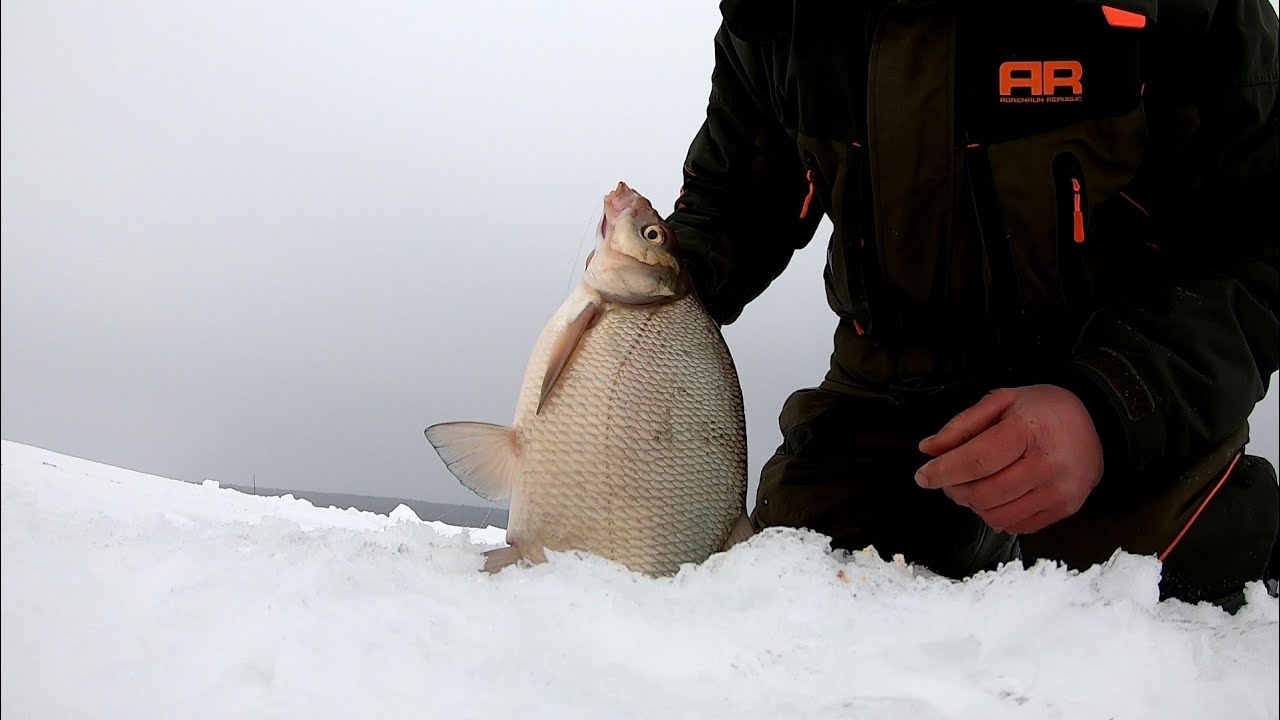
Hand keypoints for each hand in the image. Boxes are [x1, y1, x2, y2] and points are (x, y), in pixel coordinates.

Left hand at [914, 385, 1103, 534]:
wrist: (1098, 422)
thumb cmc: (1043, 409)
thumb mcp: (1002, 400)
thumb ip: (962, 425)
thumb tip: (928, 449)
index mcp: (1029, 430)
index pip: (977, 460)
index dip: (943, 472)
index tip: (922, 476)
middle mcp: (1047, 465)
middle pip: (983, 493)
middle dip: (954, 489)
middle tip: (948, 478)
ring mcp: (1058, 492)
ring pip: (996, 516)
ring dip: (972, 505)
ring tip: (970, 486)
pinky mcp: (1064, 510)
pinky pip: (1016, 526)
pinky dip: (995, 515)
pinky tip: (995, 496)